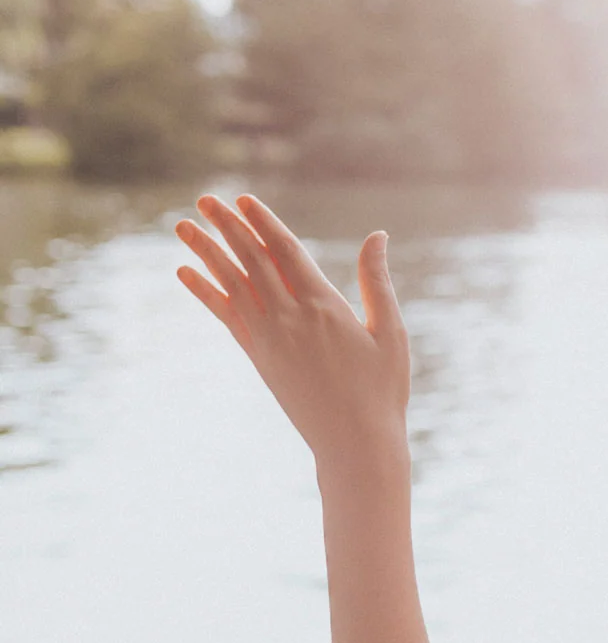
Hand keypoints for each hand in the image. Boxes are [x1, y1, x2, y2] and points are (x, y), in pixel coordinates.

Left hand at [176, 195, 408, 472]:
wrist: (355, 442)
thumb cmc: (383, 389)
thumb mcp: (390, 332)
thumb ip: (377, 282)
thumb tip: (378, 236)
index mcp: (326, 306)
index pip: (285, 252)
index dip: (263, 223)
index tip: (243, 200)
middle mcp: (290, 317)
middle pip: (251, 260)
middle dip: (227, 227)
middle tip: (205, 199)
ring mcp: (270, 338)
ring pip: (231, 283)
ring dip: (205, 252)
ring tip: (181, 227)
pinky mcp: (259, 357)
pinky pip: (226, 316)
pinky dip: (205, 292)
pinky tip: (186, 273)